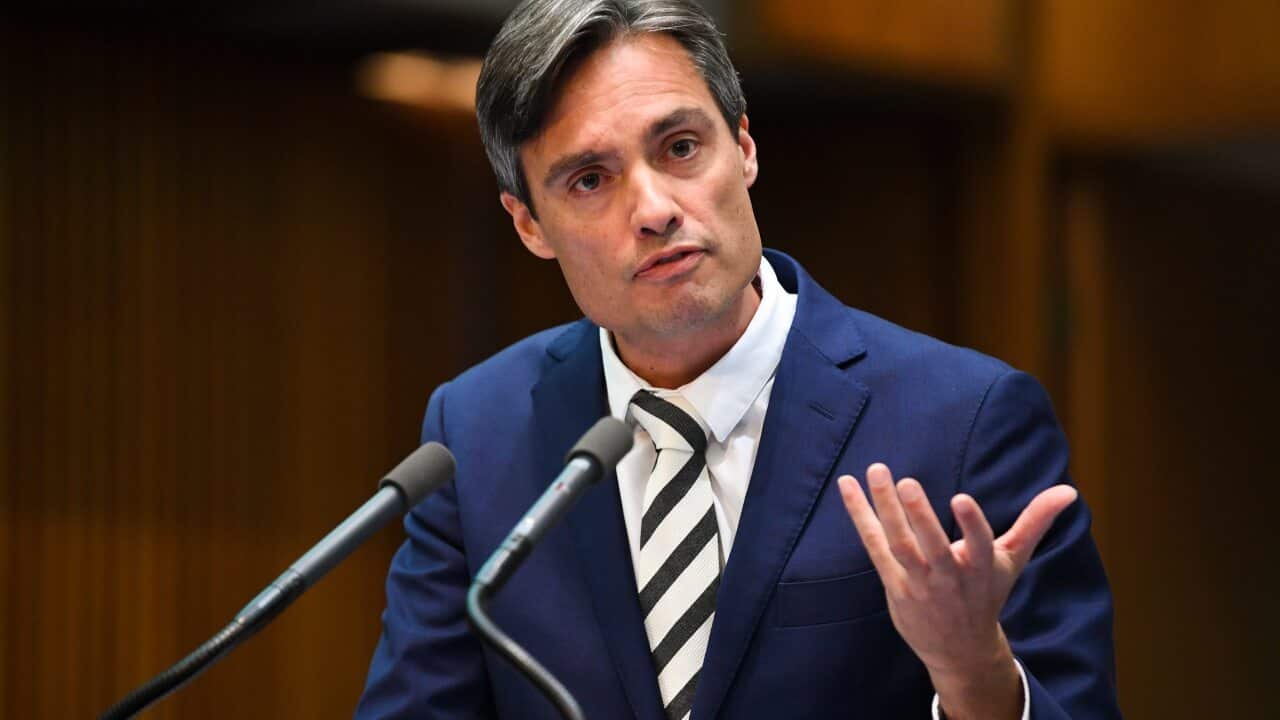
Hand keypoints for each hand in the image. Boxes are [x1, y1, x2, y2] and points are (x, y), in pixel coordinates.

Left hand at [837, 463, 1076, 719]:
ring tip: (876, 470)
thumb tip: (1069, 491)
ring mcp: (918, 581)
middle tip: (905, 482)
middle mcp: (949, 576)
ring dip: (884, 507)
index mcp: (982, 568)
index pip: (979, 545)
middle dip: (918, 515)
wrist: (959, 648)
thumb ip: (1036, 521)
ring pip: (898, 543)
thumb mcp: (1013, 560)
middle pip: (931, 546)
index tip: (962, 498)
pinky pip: (874, 545)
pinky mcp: (893, 582)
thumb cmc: (987, 593)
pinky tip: (848, 487)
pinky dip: (860, 516)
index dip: (971, 524)